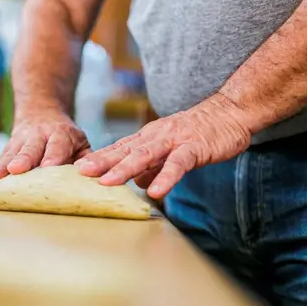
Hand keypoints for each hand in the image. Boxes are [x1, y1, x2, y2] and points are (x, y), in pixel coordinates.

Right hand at [0, 110, 90, 182]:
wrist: (41, 111)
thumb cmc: (65, 137)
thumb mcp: (80, 142)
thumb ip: (86, 159)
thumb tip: (91, 178)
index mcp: (61, 134)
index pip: (57, 145)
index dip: (53, 156)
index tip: (48, 166)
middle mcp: (39, 136)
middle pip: (30, 149)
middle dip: (23, 159)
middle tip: (16, 169)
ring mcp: (21, 141)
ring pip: (10, 154)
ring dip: (0, 167)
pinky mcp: (8, 148)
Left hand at [75, 93, 252, 198]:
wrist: (231, 112)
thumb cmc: (199, 133)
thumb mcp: (170, 149)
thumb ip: (153, 165)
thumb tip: (138, 183)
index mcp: (147, 138)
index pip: (118, 149)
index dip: (98, 159)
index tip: (75, 170)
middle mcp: (156, 137)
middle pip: (124, 151)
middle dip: (101, 162)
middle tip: (79, 173)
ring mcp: (174, 141)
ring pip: (145, 155)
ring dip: (125, 169)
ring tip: (107, 182)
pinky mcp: (195, 148)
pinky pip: (178, 164)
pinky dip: (166, 177)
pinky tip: (156, 192)